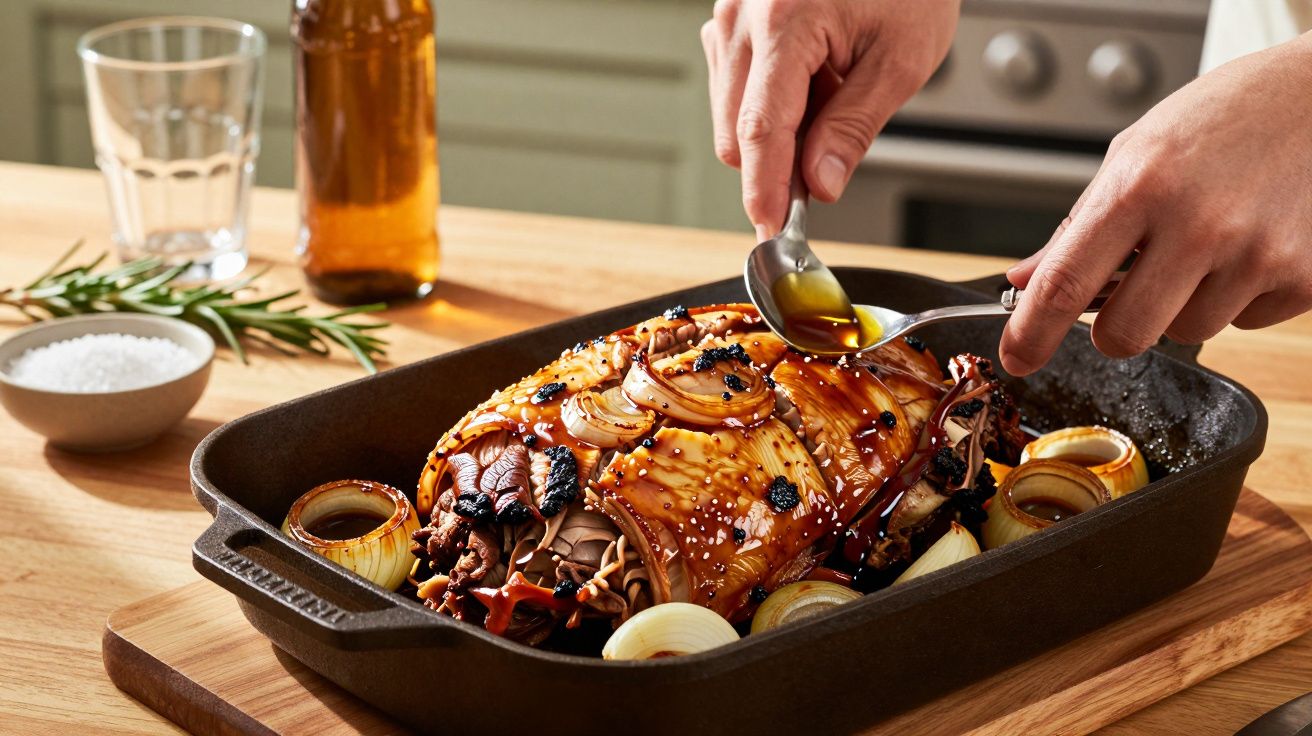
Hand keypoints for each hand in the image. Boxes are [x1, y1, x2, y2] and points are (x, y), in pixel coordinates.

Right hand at [701, 0, 958, 239]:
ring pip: (730, 116)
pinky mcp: (728, 20)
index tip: (773, 229)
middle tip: (834, 148)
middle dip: (780, 160)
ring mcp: (729, 16)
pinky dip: (769, 102)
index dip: (766, 189)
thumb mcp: (901, 59)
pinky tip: (811, 78)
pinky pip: (732, 87)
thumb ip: (853, 127)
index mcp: (785, 21)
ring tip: (831, 90)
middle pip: (736, 133)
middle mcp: (742, 16)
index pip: (762, 129)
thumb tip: (820, 184)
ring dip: (777, 129)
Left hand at [1001, 32, 1311, 375]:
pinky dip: (1237, 296)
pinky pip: (1244, 322)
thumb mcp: (1136, 152)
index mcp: (1140, 186)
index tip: (1016, 358)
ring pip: (1186, 333)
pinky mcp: (1305, 277)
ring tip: (1207, 243)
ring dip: (1183, 305)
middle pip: (1124, 334)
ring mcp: (1256, 255)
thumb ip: (1079, 225)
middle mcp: (1198, 225)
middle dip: (1113, 329)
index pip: (1064, 284)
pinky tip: (1250, 244)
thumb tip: (1026, 281)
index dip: (1031, 333)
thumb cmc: (1223, 118)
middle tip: (1126, 294)